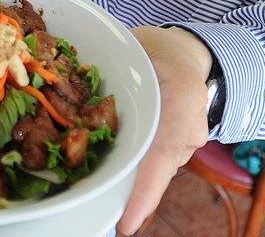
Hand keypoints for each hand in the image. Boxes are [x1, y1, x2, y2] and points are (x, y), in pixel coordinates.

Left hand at [117, 26, 211, 234]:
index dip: (145, 189)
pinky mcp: (180, 150)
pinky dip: (134, 169)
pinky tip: (114, 173)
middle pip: (156, 167)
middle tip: (103, 215)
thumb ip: (111, 66)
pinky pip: (155, 164)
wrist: (185, 53)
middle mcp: (191, 125)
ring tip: (98, 189)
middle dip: (127, 190)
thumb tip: (74, 78)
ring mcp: (189, 141)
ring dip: (127, 176)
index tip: (128, 222)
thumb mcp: (135, 45)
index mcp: (182, 95)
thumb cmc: (154, 50)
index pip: (163, 149)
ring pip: (154, 168)